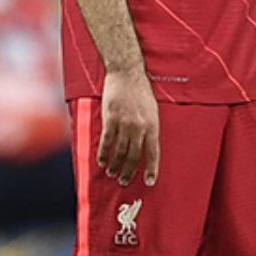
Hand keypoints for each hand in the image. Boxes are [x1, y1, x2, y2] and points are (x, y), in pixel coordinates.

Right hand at [97, 67, 158, 186]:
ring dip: (115, 165)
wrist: (127, 73)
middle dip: (129, 171)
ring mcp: (125, 124)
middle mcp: (140, 127)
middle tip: (124, 181)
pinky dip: (103, 153)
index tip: (150, 182)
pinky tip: (101, 161)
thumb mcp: (152, 110)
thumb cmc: (141, 91)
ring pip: (120, 151)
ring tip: (112, 173)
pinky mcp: (110, 119)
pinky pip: (106, 141)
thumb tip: (146, 146)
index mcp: (153, 125)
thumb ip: (149, 128)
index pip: (153, 153)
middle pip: (134, 156)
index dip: (152, 169)